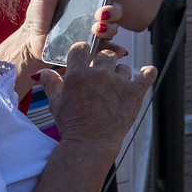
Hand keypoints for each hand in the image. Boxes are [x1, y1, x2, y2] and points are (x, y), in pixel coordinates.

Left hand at [0, 0, 120, 82]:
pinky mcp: (92, 48)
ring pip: (114, 28)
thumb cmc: (39, 16)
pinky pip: (108, 49)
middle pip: (116, 9)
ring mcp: (95, 32)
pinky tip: (117, 50)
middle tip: (103, 12)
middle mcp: (96, 14)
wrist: (31, 42)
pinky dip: (114, 49)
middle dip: (115, 10)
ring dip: (110, 28)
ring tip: (97, 28)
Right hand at [39, 36, 154, 152]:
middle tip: (100, 76)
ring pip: (123, 67)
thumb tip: (42, 72)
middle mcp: (100, 73)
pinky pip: (147, 76)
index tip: (84, 58)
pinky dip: (148, 72)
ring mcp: (119, 82)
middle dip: (102, 63)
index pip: (81, 48)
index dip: (82, 52)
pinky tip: (148, 71)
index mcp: (79, 73)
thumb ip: (50, 83)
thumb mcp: (56, 102)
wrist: (90, 143)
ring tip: (114, 88)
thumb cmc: (71, 124)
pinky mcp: (135, 92)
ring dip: (120, 74)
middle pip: (106, 55)